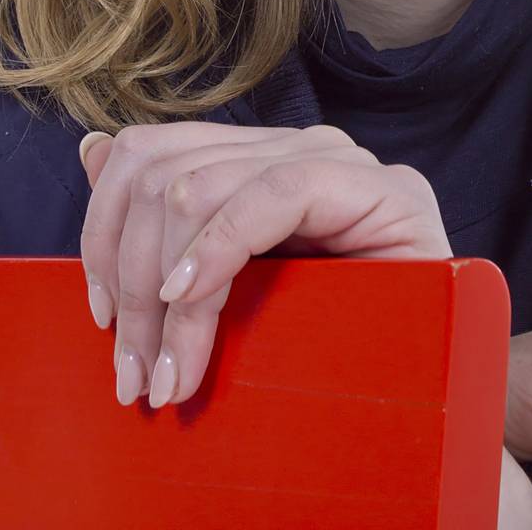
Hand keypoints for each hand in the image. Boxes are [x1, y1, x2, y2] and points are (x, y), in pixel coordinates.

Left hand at [78, 121, 452, 408]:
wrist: (439, 384)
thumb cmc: (332, 342)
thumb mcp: (231, 288)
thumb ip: (170, 226)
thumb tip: (93, 149)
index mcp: (255, 161)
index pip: (149, 155)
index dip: (105, 233)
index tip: (103, 320)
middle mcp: (293, 146)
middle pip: (160, 171)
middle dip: (130, 279)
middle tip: (134, 371)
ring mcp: (338, 160)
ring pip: (198, 188)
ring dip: (166, 296)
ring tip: (169, 373)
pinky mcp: (380, 188)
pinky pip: (272, 198)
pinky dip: (218, 253)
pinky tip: (195, 306)